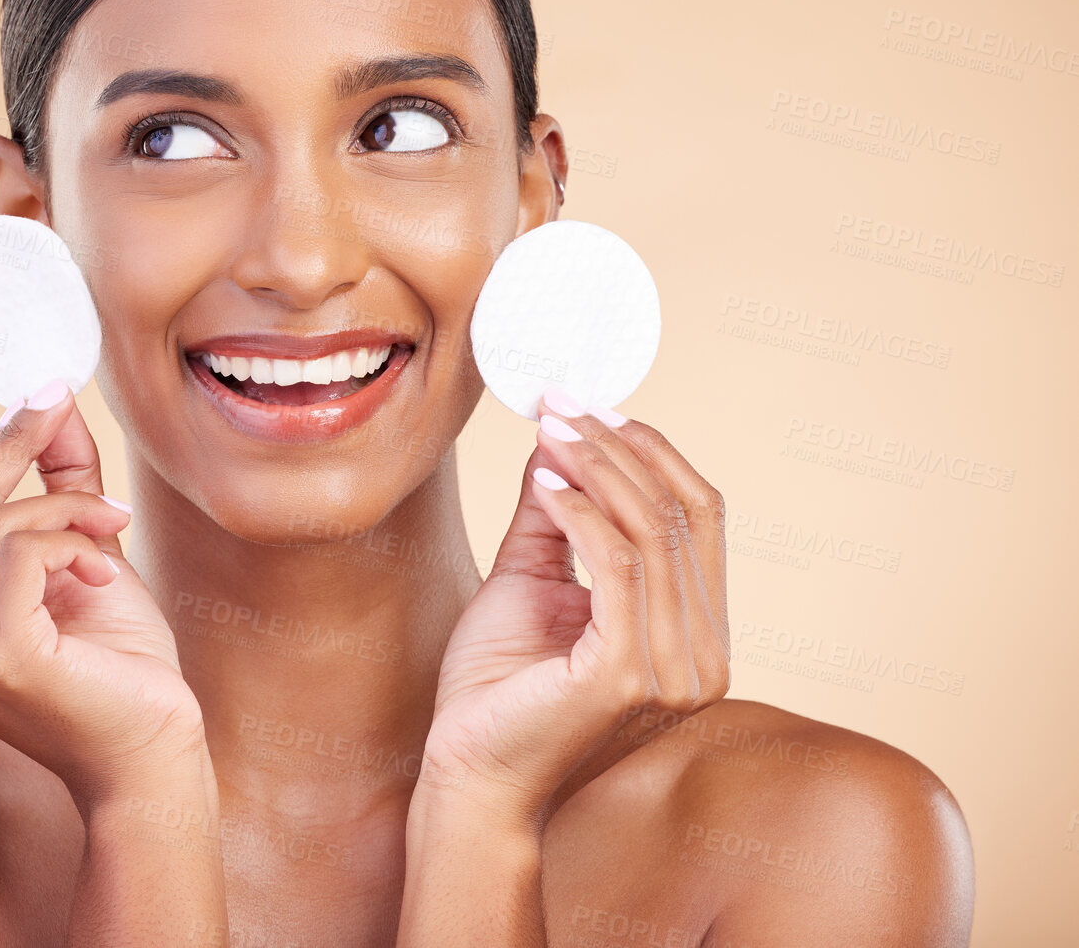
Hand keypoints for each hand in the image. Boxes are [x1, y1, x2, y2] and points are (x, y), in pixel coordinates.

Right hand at [0, 380, 206, 810]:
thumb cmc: (119, 664)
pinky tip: (103, 569)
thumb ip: (57, 481)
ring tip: (110, 531)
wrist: (154, 750)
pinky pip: (19, 554)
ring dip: (65, 509)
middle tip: (62, 405)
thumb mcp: (80, 550)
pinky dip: (70, 540)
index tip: (41, 397)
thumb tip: (48, 396)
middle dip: (12, 446)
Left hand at [419, 388, 729, 828]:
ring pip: (652, 531)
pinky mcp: (629, 676)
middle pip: (684, 514)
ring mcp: (675, 670)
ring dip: (597, 468)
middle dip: (622, 447)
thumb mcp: (533, 576)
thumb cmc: (498, 685)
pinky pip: (616, 565)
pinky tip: (543, 483)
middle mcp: (705, 656)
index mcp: (699, 634)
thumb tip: (561, 434)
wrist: (468, 770)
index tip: (592, 406)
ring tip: (550, 432)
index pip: (701, 517)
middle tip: (565, 404)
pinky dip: (579, 511)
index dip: (652, 451)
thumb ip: (556, 512)